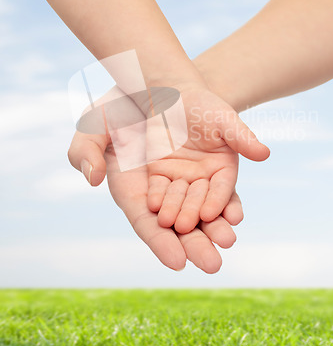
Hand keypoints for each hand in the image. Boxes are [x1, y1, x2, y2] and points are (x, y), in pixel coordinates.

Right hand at [68, 105, 244, 273]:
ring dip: (215, 226)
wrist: (154, 81)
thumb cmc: (120, 102)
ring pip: (202, 209)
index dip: (160, 242)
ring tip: (227, 240)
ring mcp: (187, 176)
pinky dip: (226, 200)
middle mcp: (162, 187)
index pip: (146, 221)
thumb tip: (93, 179)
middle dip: (195, 243)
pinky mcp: (210, 162)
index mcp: (133, 186)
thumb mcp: (93, 120)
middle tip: (212, 264)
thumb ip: (85, 149)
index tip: (177, 262)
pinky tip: (234, 213)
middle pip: (178, 224)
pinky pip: (219, 186)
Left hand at [146, 86, 269, 233]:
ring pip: (178, 198)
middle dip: (192, 213)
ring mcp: (181, 177)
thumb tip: (265, 153)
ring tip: (167, 222)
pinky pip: (158, 188)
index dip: (217, 201)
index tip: (210, 214)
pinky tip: (152, 206)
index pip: (222, 188)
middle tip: (186, 227)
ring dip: (173, 210)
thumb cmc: (205, 105)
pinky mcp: (160, 173)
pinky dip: (156, 197)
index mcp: (224, 168)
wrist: (176, 97)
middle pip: (199, 199)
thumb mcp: (224, 119)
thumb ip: (242, 137)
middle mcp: (204, 178)